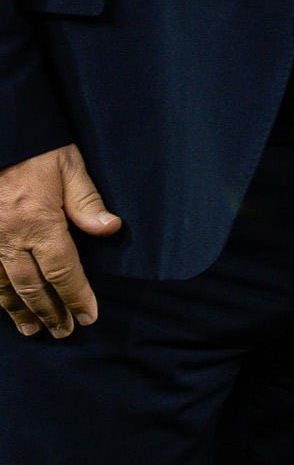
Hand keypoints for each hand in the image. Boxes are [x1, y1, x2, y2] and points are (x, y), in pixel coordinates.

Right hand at [0, 144, 120, 337]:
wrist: (0, 133)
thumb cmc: (36, 148)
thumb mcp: (69, 165)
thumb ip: (87, 201)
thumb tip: (111, 228)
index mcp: (39, 222)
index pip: (64, 270)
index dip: (78, 296)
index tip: (90, 316)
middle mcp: (10, 238)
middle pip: (34, 287)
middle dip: (52, 312)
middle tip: (65, 331)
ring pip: (5, 288)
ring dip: (20, 312)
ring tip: (35, 329)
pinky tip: (4, 307)